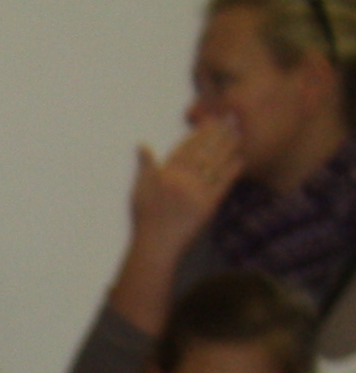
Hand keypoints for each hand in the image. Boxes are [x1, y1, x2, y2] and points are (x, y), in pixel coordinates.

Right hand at [132, 125, 244, 263]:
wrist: (155, 246)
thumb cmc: (145, 219)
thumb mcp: (139, 190)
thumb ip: (145, 166)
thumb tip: (142, 145)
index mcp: (166, 175)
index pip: (186, 148)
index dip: (199, 133)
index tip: (210, 120)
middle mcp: (182, 180)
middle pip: (203, 152)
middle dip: (217, 135)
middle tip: (230, 119)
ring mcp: (197, 192)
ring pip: (215, 164)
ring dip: (228, 148)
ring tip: (238, 134)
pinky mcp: (208, 205)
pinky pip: (223, 184)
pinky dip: (232, 171)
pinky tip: (240, 159)